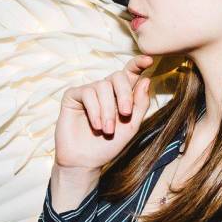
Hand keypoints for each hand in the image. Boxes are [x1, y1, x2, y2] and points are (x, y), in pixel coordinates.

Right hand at [54, 54, 154, 171]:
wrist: (85, 161)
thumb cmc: (109, 145)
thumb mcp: (131, 126)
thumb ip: (140, 104)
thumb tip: (146, 80)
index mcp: (121, 95)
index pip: (130, 74)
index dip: (138, 64)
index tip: (148, 60)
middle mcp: (105, 90)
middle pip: (118, 76)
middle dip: (125, 94)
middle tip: (125, 114)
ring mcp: (88, 92)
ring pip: (102, 86)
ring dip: (108, 110)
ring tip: (107, 130)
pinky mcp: (73, 96)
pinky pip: (87, 93)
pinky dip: (94, 110)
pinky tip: (96, 125)